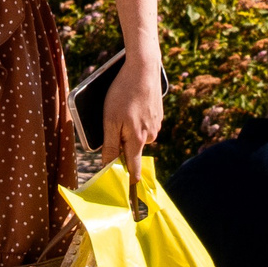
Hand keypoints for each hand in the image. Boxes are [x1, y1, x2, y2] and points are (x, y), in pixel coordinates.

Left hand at [102, 51, 164, 192]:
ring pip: (139, 134)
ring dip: (129, 127)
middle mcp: (150, 135)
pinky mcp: (159, 113)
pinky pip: (145, 122)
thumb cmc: (123, 93)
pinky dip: (137, 116)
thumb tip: (109, 168)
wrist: (143, 67)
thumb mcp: (110, 120)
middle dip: (123, 142)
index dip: (130, 184)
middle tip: (114, 122)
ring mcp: (156, 123)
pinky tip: (132, 101)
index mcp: (137, 140)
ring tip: (123, 106)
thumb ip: (111, 146)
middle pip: (133, 149)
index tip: (130, 200)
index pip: (134, 170)